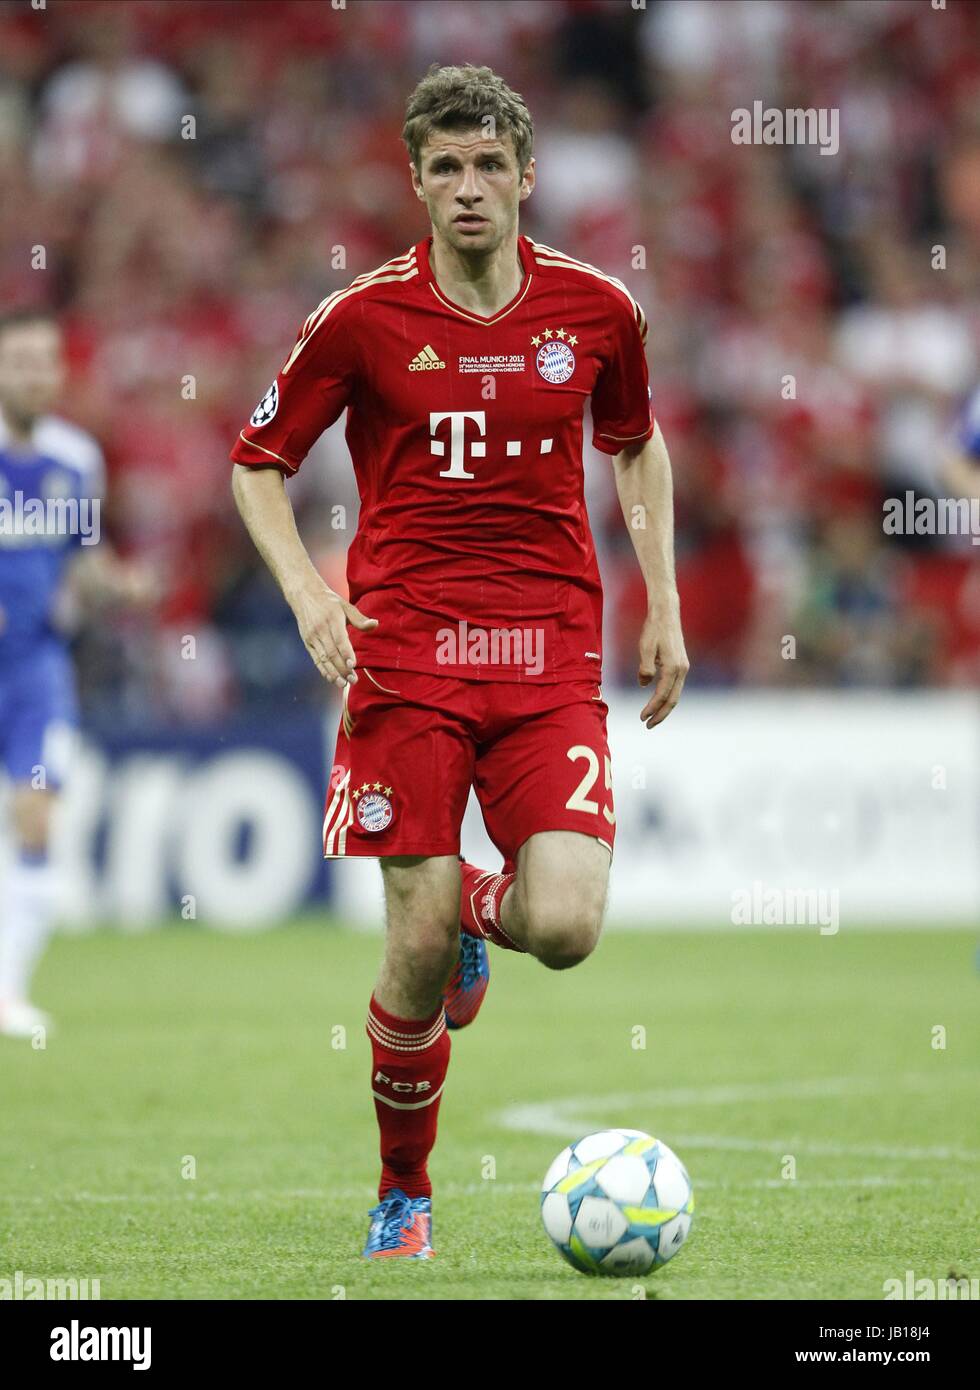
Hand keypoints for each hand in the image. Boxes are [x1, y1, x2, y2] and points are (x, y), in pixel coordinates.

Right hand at [290, 576, 377, 687]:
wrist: (304, 595)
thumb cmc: (329, 601)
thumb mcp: (345, 605)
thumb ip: (359, 618)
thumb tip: (375, 624)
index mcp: (332, 619)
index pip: (339, 640)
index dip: (346, 653)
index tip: (353, 665)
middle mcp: (321, 629)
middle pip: (331, 653)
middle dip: (342, 668)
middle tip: (353, 680)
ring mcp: (312, 637)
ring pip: (323, 659)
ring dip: (333, 673)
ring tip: (343, 684)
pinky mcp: (307, 642)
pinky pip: (316, 659)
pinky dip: (323, 670)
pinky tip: (332, 679)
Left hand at [637, 596, 688, 728]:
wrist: (666, 613)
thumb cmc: (654, 629)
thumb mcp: (645, 647)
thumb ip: (645, 668)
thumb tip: (644, 685)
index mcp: (673, 667)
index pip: (662, 694)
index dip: (652, 708)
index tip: (642, 718)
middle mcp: (682, 669)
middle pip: (673, 699)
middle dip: (661, 714)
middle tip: (648, 725)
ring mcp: (683, 667)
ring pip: (676, 694)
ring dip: (664, 707)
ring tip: (652, 717)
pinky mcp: (681, 664)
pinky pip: (675, 686)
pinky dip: (668, 696)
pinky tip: (657, 700)